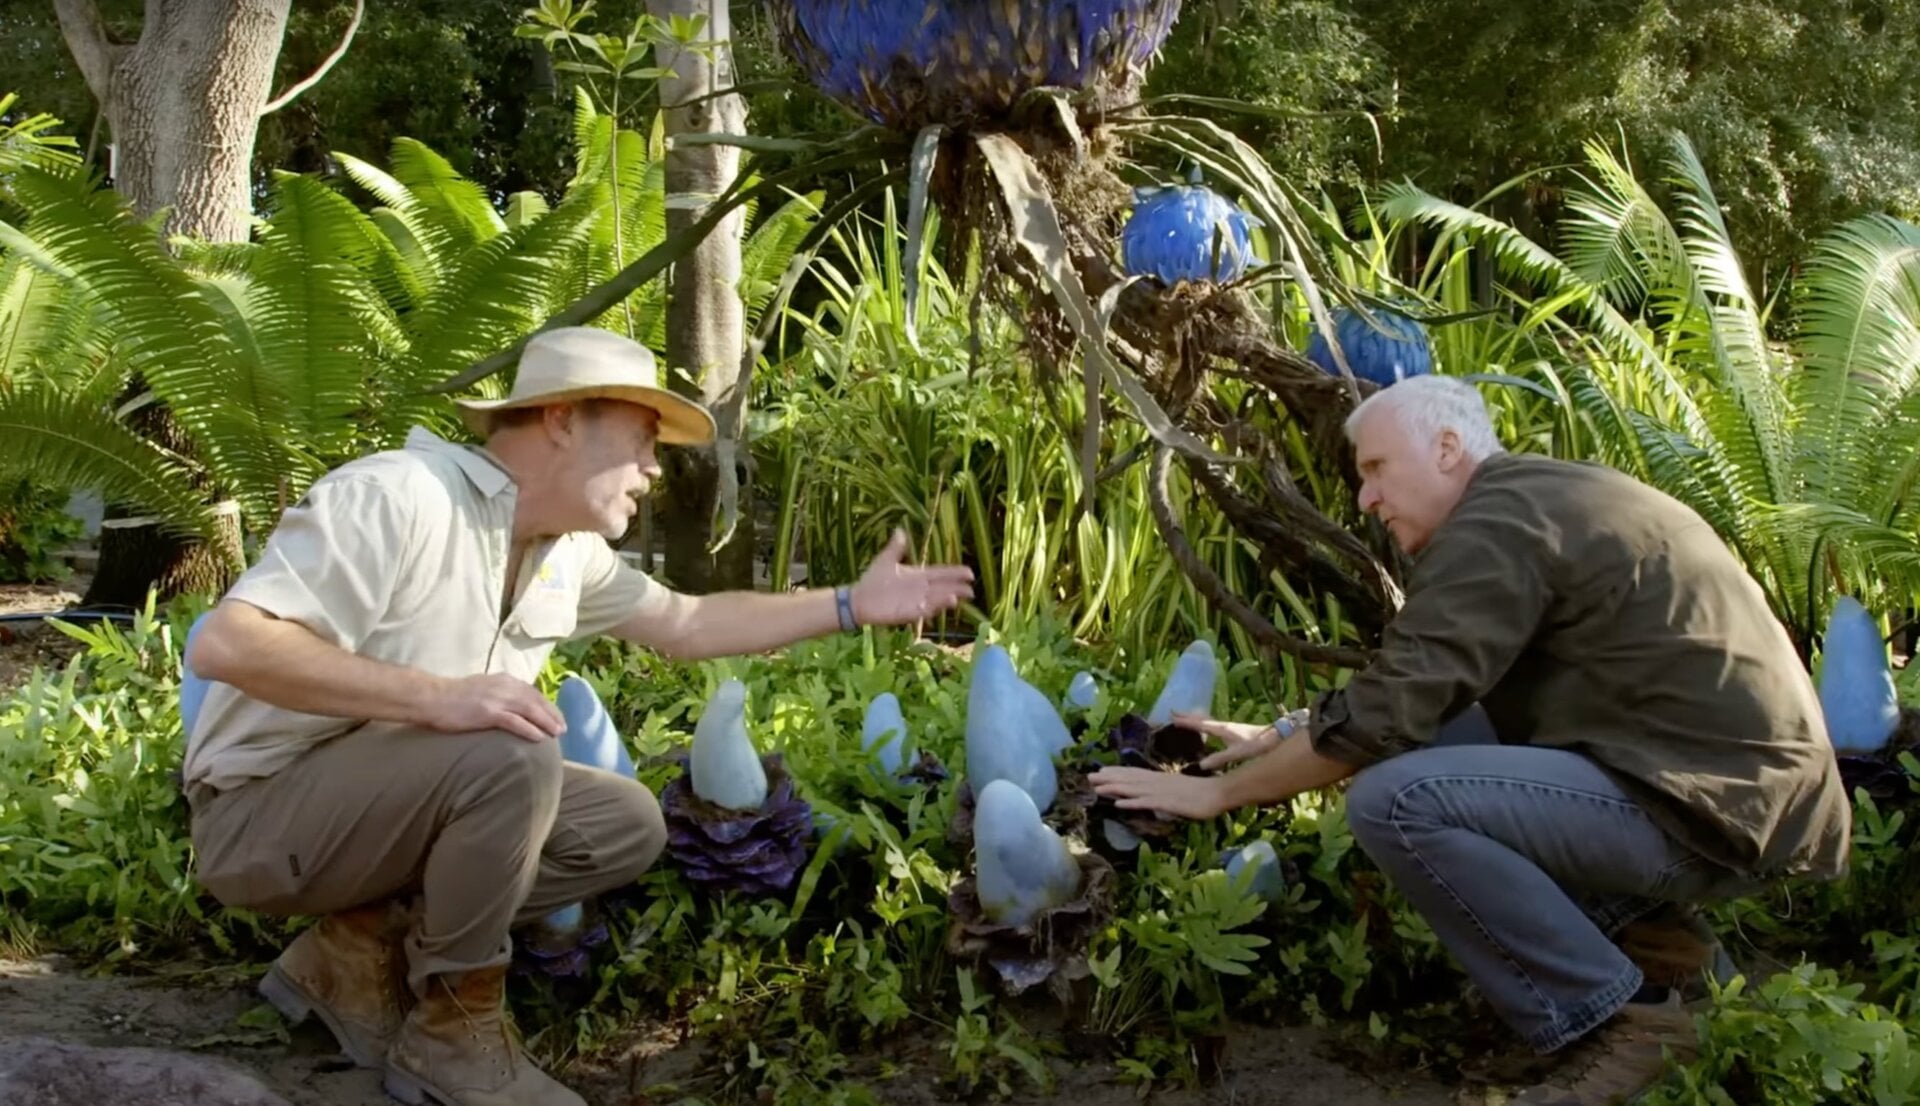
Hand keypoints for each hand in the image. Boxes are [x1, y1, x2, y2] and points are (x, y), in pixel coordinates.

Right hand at [428, 674, 565, 742]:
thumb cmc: (453, 697)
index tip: (557, 716)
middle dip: (552, 714)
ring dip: (546, 721)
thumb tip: (513, 706)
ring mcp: (495, 699)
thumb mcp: (482, 688)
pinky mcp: (487, 712)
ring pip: (529, 710)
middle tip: (563, 728)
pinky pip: (514, 722)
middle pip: (535, 700)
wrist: (431, 697)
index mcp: (503, 680)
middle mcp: (503, 686)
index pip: (532, 692)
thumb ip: (499, 694)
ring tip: (557, 733)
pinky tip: (538, 738)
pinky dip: (528, 729)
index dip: (547, 705)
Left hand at [848, 528, 974, 625]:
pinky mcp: (907, 613)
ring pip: (935, 600)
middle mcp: (920, 589)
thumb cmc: (873, 580)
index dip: (954, 573)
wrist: (858, 598)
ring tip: (956, 597)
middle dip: (957, 589)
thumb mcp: (886, 560)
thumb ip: (896, 547)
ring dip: (945, 599)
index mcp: (917, 576)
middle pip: (942, 588)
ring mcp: (914, 602)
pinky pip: (922, 611)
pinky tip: (937, 606)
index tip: (969, 572)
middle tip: (971, 590)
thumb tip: (900, 530)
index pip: (940, 574)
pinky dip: (931, 608)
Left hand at [1087, 766, 1231, 820]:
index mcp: (1161, 778)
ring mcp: (1162, 792)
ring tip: (1096, 787)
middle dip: (1109, 777)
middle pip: (1129, 779)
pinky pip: (1146, 803)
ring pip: (1133, 789)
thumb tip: (1154, 794)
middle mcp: (1158, 782)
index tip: (1101, 770)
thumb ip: (1166, 790)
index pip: (1135, 773)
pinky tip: (1118, 805)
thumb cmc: (1204, 792)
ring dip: (1114, 788)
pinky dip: (1131, 803)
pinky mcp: (1168, 803)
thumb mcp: (1180, 790)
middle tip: (1089, 776)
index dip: (1117, 772)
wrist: (1220, 793)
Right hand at [1174, 711, 1284, 770]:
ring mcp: (1229, 728)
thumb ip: (1220, 759)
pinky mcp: (1234, 732)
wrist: (1277, 737)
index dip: (1186, 721)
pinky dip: (1205, 725)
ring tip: (1185, 719)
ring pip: (1208, 721)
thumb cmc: (1257, 744)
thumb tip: (1201, 765)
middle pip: (1202, 719)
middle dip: (1188, 716)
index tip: (1171, 717)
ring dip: (1196, 720)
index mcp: (1222, 729)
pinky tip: (1207, 730)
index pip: (1200, 723)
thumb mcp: (1238, 753)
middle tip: (1172, 712)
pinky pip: (1214, 726)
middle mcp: (1224, 726)